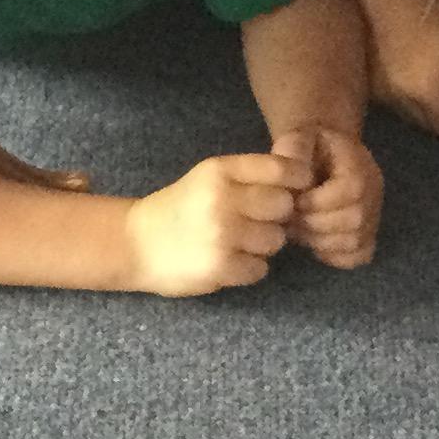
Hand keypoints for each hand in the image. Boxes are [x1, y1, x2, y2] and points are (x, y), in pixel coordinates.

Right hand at [123, 151, 304, 296]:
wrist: (135, 244)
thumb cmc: (180, 207)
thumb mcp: (209, 178)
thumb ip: (248, 175)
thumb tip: (303, 179)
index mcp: (220, 171)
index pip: (280, 169)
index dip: (296, 179)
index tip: (295, 189)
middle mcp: (223, 199)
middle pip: (284, 205)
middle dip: (276, 216)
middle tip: (255, 221)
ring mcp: (222, 235)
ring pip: (276, 240)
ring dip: (263, 245)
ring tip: (238, 243)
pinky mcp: (220, 267)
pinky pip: (260, 269)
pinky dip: (248, 269)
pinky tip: (228, 261)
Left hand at [275, 126, 382, 270]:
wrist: (323, 155)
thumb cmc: (307, 148)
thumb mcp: (298, 138)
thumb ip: (294, 149)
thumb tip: (295, 176)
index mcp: (358, 162)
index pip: (352, 188)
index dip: (320, 201)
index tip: (296, 201)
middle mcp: (374, 189)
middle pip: (355, 219)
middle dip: (315, 224)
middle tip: (290, 221)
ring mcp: (374, 214)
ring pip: (355, 241)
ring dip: (320, 242)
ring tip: (298, 231)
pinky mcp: (369, 234)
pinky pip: (358, 256)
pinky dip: (334, 256)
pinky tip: (315, 242)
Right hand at [354, 0, 438, 138]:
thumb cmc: (424, 6)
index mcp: (426, 93)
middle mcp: (399, 103)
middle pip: (430, 126)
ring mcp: (379, 96)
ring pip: (410, 116)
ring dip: (422, 102)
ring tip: (425, 68)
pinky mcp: (366, 84)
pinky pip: (393, 102)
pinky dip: (403, 92)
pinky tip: (404, 65)